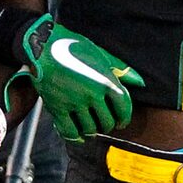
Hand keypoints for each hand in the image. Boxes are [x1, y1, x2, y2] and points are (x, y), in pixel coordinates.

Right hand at [18, 15, 142, 141]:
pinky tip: (78, 136)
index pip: (123, 108)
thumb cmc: (74, 47)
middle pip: (107, 122)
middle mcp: (92, 94)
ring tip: (91, 128)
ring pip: (89, 128)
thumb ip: (121, 70)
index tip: (121, 123)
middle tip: (104, 124)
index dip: (124, 119)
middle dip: (107, 125)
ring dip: (92, 131)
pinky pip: (70, 131)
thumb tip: (140, 83)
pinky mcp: (57, 108)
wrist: (43, 46)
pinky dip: (76, 137)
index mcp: (106, 80)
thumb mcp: (101, 54)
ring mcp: (74, 102)